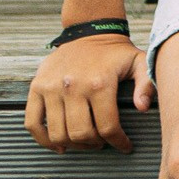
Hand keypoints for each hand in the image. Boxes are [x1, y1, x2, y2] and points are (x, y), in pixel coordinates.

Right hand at [24, 32, 148, 153]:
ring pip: (57, 133)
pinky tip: (58, 145)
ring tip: (85, 142)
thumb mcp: (140, 62)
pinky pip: (32, 123)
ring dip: (73, 145)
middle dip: (95, 144)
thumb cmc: (116, 52)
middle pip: (80, 134)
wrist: (89, 32)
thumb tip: (143, 108)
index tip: (125, 147)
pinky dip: (43, 140)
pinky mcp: (36, 88)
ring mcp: (51, 88)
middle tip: (103, 143)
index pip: (107, 126)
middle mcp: (72, 87)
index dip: (118, 142)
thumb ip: (146, 84)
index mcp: (99, 83)